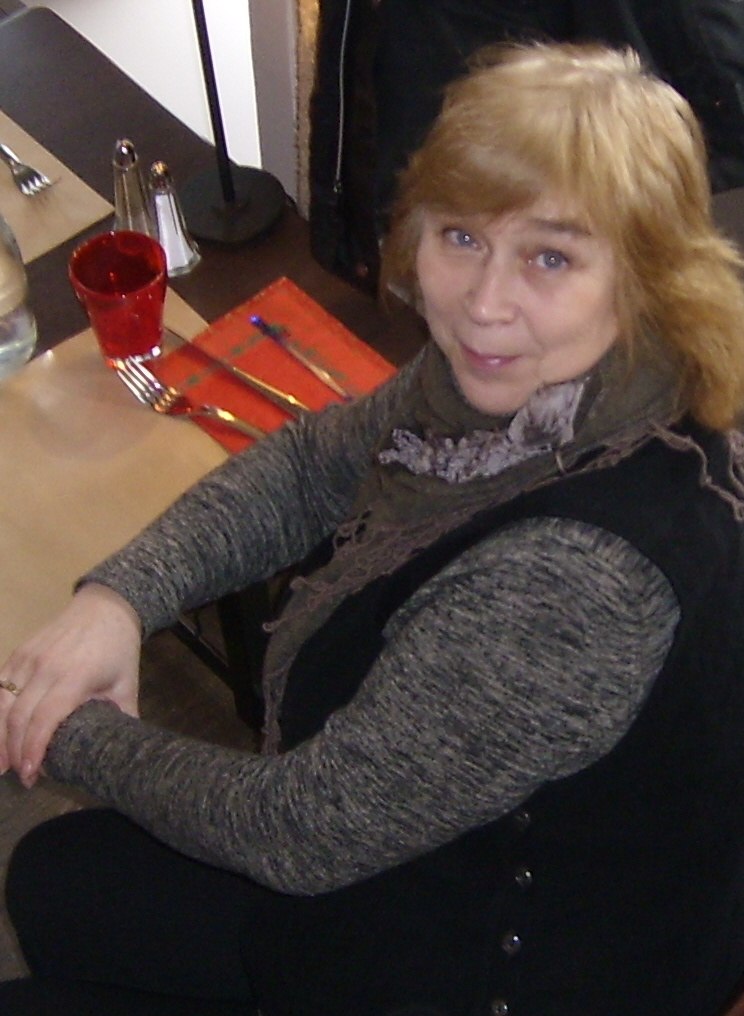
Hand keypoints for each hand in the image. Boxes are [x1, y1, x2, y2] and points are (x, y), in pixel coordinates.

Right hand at [0, 583, 141, 786]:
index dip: (33, 750)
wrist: (105, 607)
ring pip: (1, 702)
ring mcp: (27, 657)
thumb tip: (123, 753)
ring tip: (1, 764)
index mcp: (75, 676)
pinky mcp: (18, 652)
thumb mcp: (126, 684)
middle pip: (18, 716)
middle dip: (15, 751)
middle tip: (21, 776)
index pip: (45, 719)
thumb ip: (123, 718)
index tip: (32, 775)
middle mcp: (45, 667)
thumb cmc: (118, 649)